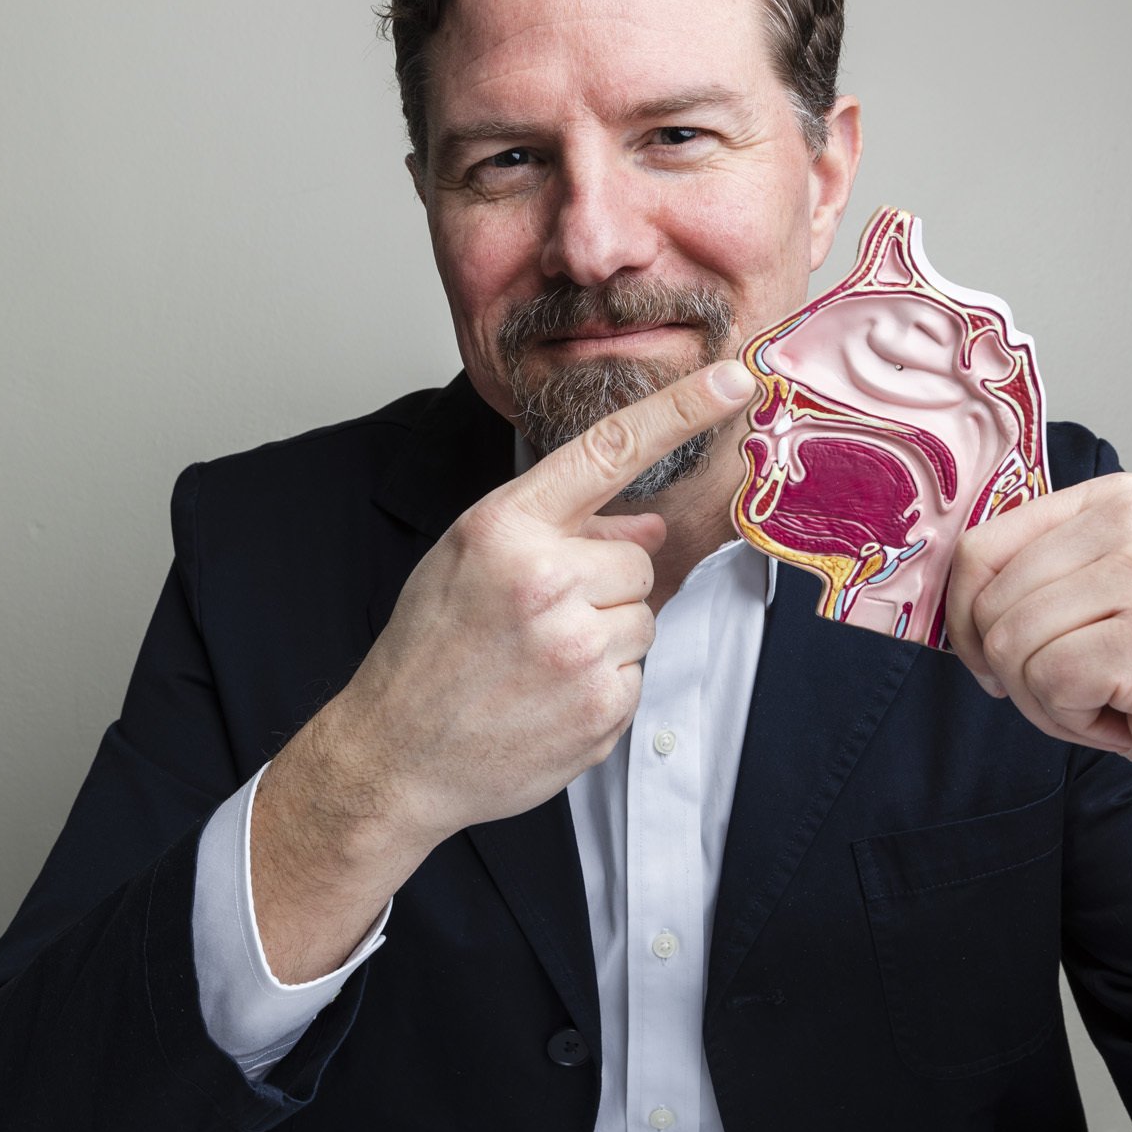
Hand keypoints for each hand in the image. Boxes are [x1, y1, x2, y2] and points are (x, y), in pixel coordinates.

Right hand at [332, 360, 757, 845]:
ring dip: (605, 636)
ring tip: (537, 662)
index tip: (736, 378)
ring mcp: (578, 648)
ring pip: (643, 617)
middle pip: (638, 560)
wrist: (396, 753)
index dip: (680, 410)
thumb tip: (648, 527)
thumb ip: (558, 531)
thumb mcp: (469, 561)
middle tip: (537, 620)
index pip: (608, 450)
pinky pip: (637, 674)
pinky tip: (549, 697)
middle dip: (602, 585)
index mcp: (505, 528)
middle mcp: (545, 580)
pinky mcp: (601, 707)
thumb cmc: (428, 649)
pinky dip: (603, 685)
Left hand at [946, 472, 1131, 766]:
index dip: (964, 617)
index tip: (987, 660)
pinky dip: (1077, 720)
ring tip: (1109, 703)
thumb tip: (955, 608)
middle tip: (1076, 692)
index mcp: (1112, 501)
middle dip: (1015, 673)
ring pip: (1011, 646)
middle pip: (991, 605)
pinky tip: (1128, 716)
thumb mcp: (1094, 603)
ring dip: (1048, 702)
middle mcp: (1131, 521)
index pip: (980, 547)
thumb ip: (1036, 583)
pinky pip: (1050, 681)